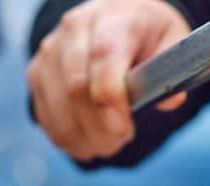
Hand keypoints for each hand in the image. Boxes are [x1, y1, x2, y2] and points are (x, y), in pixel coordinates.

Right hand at [27, 0, 190, 160]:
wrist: (116, 16)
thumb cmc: (146, 33)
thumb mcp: (172, 40)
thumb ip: (171, 69)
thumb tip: (170, 101)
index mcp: (112, 19)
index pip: (103, 58)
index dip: (111, 101)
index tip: (125, 130)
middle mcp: (74, 30)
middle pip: (75, 88)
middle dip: (99, 127)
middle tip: (120, 141)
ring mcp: (51, 51)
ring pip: (58, 106)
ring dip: (83, 137)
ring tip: (108, 145)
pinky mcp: (37, 72)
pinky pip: (45, 115)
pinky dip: (67, 138)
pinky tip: (88, 145)